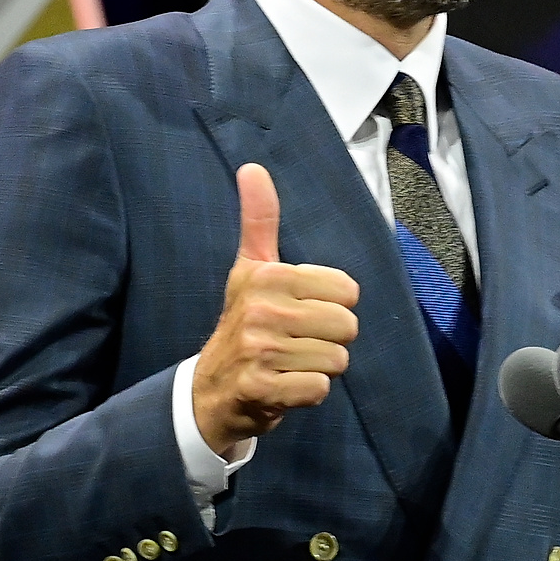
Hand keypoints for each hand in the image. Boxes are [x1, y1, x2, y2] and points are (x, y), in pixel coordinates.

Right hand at [194, 163, 359, 456]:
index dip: (332, 305)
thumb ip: (258, 219)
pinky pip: (319, 389)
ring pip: (336, 360)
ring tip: (290, 363)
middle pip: (346, 326)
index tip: (300, 310)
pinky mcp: (261, 388)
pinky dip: (309, 393)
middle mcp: (261, 309)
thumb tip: (252, 167)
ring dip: (319, 367)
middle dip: (329, 339)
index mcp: (267, 275)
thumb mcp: (249, 267)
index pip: (347, 290)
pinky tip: (285, 385)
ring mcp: (259, 351)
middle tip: (297, 341)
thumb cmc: (244, 321)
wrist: (212, 387)